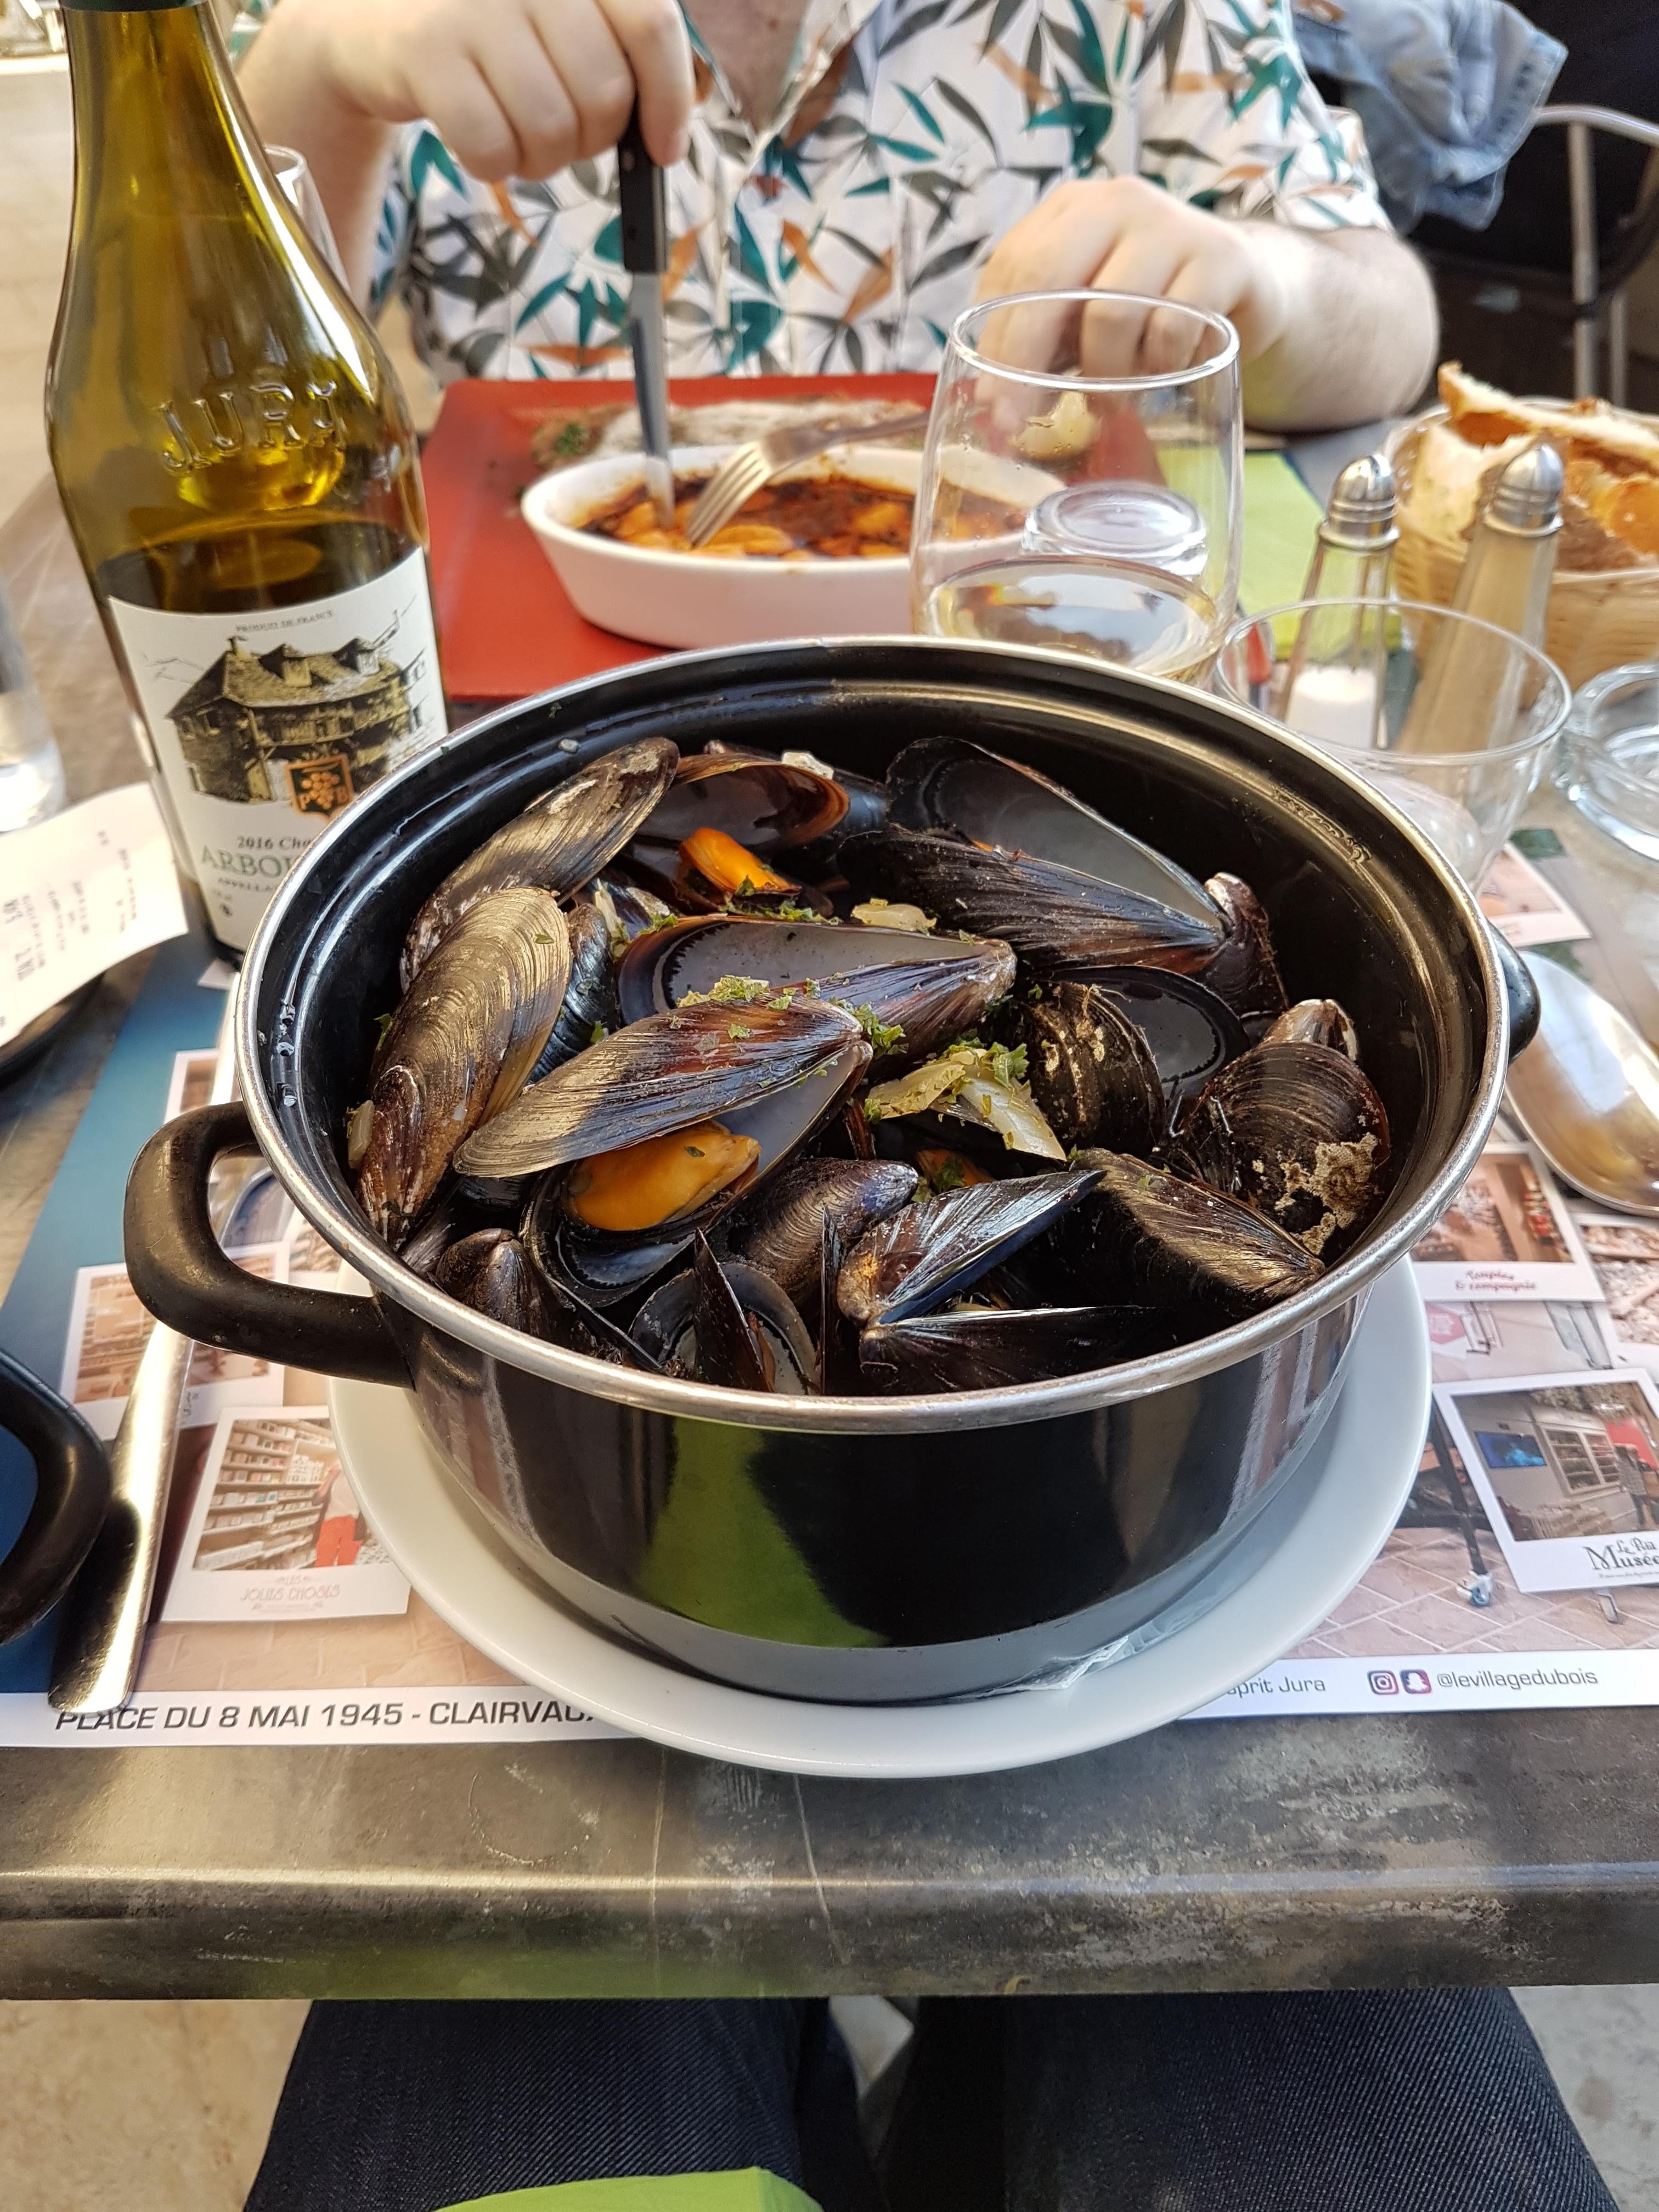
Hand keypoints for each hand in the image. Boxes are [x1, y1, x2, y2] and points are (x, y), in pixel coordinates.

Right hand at [294, 0, 693, 181]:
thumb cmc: (484, 33)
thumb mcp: (555, 20)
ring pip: (551, 127)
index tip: (664, 148)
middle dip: (591, 139)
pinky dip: (490, 164)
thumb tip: (666, 132)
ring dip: (539, 158)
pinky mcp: (425, 49)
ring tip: (513, 135)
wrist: (368, 19)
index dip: (668, 99)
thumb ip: (613, 51)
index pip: (650, 24)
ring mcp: (472, 5)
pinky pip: (491, 146)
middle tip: (559, 135)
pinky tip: (476, 141)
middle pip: (603, 92)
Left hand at [974, 177, 1294, 377]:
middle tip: (1017, 420)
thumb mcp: (1086, 309)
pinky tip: (1160, 377)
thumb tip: (993, 397)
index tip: (987, 402)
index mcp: (1072, 208)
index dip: (995, 338)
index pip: (1013, 268)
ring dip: (1103, 374)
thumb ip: (1041, 338)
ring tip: (1109, 401)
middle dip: (1024, 358)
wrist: (1244, 278)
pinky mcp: (1219, 259)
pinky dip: (1157, 367)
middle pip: (1048, 280)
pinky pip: (1171, 329)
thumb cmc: (1147, 301)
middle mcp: (1117, 203)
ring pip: (1110, 313)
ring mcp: (1170, 225)